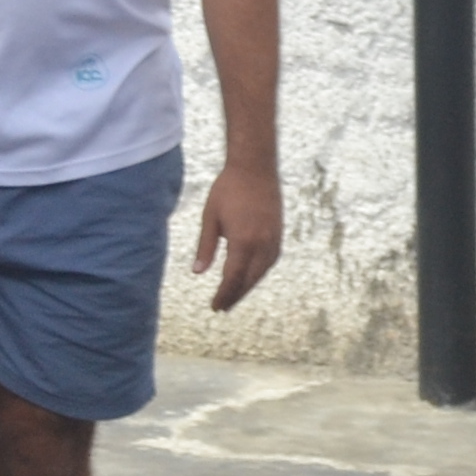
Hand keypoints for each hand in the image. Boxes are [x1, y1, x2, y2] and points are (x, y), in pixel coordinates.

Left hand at [191, 161, 282, 310]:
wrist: (255, 168)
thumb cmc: (228, 190)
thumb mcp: (210, 217)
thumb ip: (205, 247)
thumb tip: (197, 272)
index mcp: (243, 242)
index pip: (232, 278)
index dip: (223, 295)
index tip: (214, 307)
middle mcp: (262, 245)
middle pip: (248, 280)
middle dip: (235, 296)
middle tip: (222, 307)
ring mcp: (273, 240)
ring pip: (261, 273)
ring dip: (247, 286)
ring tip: (234, 295)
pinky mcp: (279, 235)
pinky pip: (269, 262)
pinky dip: (258, 273)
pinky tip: (249, 276)